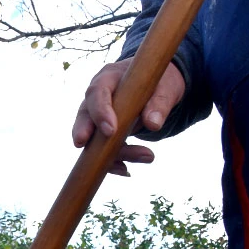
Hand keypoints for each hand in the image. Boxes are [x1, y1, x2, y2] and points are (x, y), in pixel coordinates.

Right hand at [71, 58, 184, 174]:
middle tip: (83, 146)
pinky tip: (126, 170)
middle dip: (83, 132)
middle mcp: (97, 98)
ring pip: (92, 137)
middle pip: (84, 115)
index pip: (97, 92)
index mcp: (109, 78)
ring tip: (146, 156)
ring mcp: (97, 117)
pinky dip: (112, 162)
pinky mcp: (102, 134)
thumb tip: (153, 125)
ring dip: (113, 153)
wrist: (159, 87)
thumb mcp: (166, 87)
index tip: (110, 130)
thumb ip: (160, 103)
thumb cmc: (159, 82)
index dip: (100, 111)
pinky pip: (100, 150)